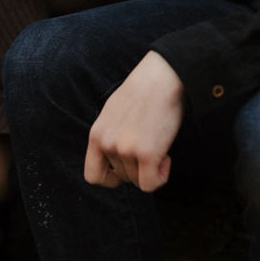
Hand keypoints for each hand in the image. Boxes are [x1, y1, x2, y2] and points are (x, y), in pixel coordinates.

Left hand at [84, 52, 184, 192]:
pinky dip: (160, 177)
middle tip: (151, 148)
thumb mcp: (114, 112)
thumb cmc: (144, 90)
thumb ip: (111, 135)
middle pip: (121, 178)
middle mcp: (107, 144)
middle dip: (137, 168)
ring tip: (160, 145)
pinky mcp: (147, 153)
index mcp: (96, 134)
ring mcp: (126, 149)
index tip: (125, 171)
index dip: (110, 179)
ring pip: (137, 181)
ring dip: (151, 169)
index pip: (93, 175)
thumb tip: (119, 157)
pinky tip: (166, 159)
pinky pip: (150, 184)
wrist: (162, 77)